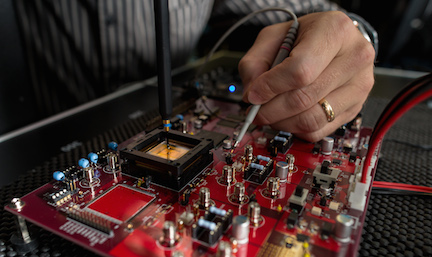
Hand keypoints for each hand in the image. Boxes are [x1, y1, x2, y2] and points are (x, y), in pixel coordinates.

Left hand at [239, 11, 374, 141]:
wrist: (334, 40)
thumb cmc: (305, 36)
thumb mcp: (274, 37)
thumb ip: (255, 62)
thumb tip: (251, 96)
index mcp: (335, 31)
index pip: (300, 70)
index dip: (271, 87)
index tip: (253, 95)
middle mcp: (354, 58)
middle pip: (304, 98)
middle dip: (271, 109)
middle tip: (255, 110)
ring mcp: (359, 85)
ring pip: (312, 119)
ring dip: (282, 122)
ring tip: (269, 113)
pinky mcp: (355, 108)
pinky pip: (319, 131)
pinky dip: (296, 129)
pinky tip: (287, 117)